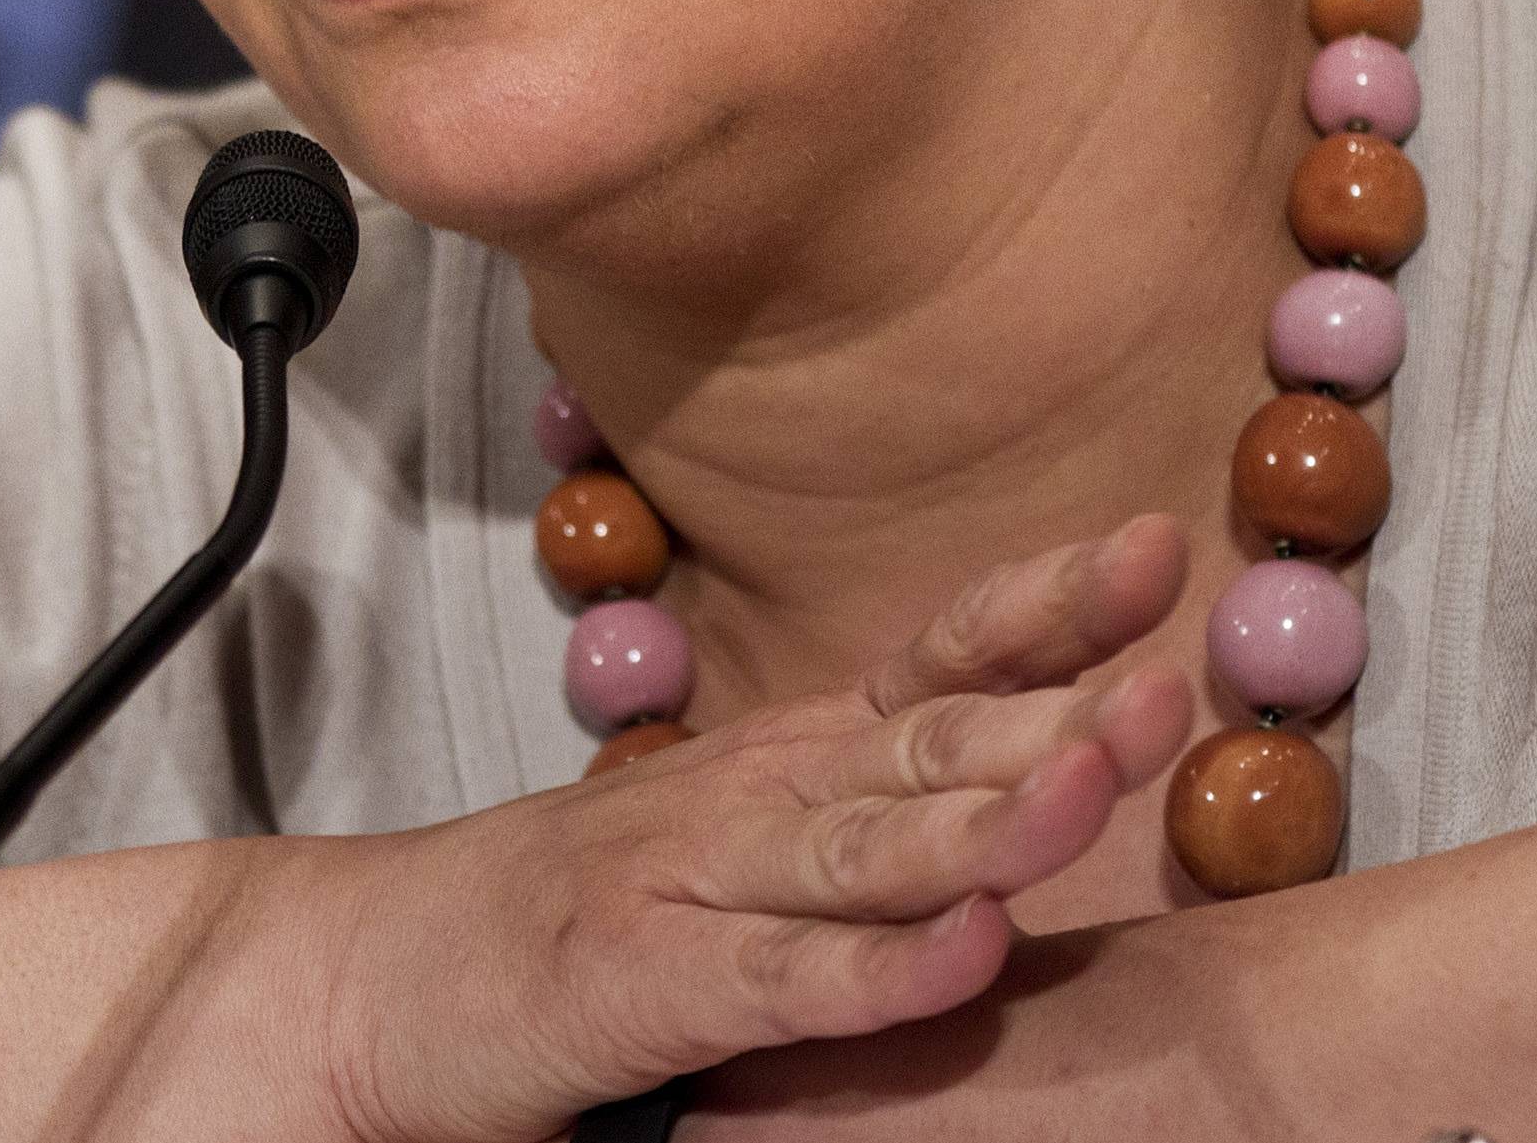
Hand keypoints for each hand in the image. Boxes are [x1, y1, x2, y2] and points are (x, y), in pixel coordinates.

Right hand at [300, 514, 1193, 1142]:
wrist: (367, 976)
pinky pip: (782, 979)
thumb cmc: (574, 915)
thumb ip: (865, 813)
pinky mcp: (643, 986)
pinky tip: (967, 947)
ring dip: (987, 817)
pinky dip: (878, 967)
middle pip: (925, 738)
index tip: (1151, 550)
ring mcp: (692, 882)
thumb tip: (1035, 775)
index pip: (933, 659)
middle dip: (1056, 703)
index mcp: (787, 756)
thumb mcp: (733, 838)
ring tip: (1093, 784)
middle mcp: (752, 796)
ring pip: (868, 847)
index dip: (1042, 605)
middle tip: (1169, 674)